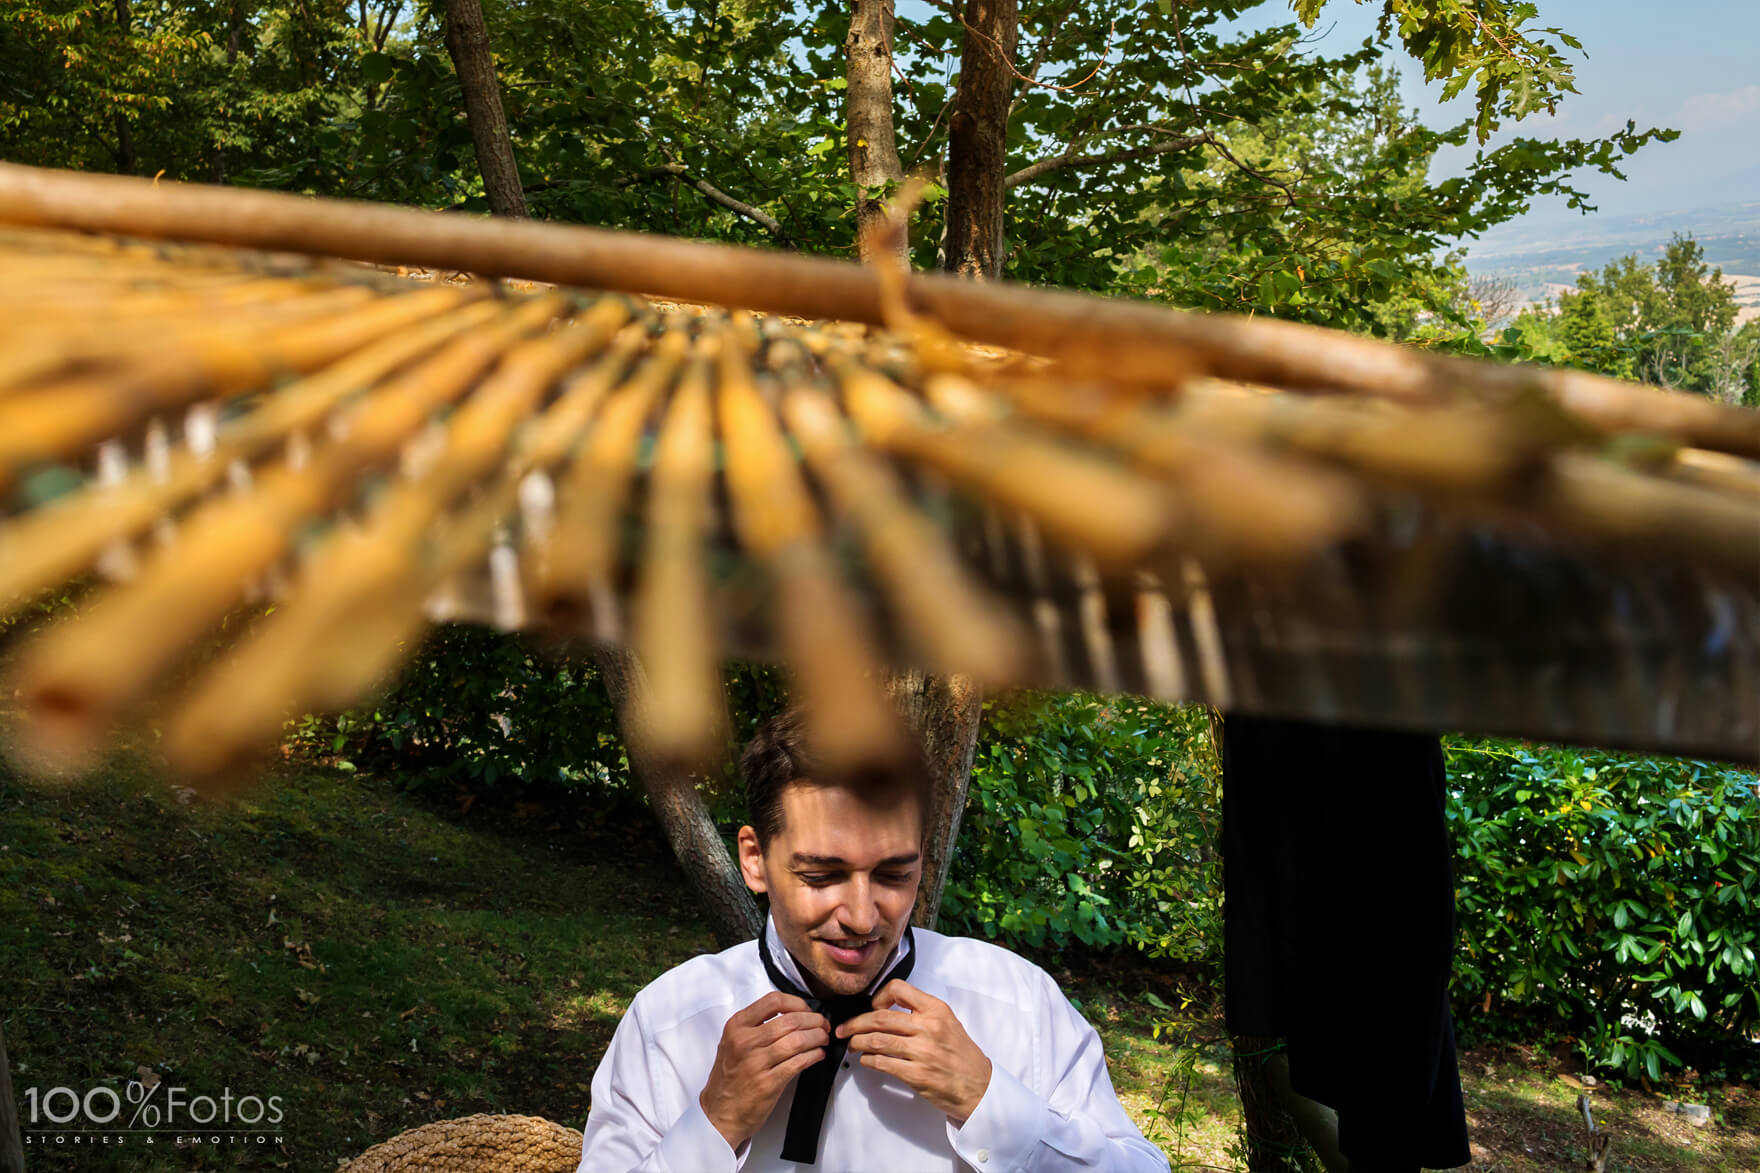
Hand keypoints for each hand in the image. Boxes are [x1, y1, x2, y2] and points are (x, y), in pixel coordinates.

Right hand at [698, 991, 829, 1149]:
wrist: (719, 1113)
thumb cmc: (729, 1078)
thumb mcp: (732, 1043)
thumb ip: (755, 1026)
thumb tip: (792, 1014)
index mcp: (737, 1027)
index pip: (773, 1001)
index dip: (797, 1003)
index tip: (806, 1010)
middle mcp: (745, 1042)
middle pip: (791, 1020)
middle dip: (814, 1021)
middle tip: (822, 1025)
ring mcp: (756, 1063)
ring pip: (798, 1040)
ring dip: (818, 1037)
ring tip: (823, 1039)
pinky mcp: (768, 1083)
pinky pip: (799, 1062)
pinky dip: (814, 1055)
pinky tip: (818, 1054)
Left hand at [837, 980, 992, 1124]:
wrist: (979, 1086)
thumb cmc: (962, 1056)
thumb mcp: (948, 1022)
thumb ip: (921, 1013)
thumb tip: (885, 1010)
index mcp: (936, 1010)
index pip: (898, 989)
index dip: (878, 997)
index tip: (872, 1007)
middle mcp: (929, 1027)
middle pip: (880, 1017)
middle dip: (855, 1023)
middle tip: (844, 1029)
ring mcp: (922, 1051)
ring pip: (877, 1040)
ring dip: (857, 1042)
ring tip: (851, 1045)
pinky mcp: (917, 1075)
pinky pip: (882, 1063)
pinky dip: (868, 1061)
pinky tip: (865, 1061)